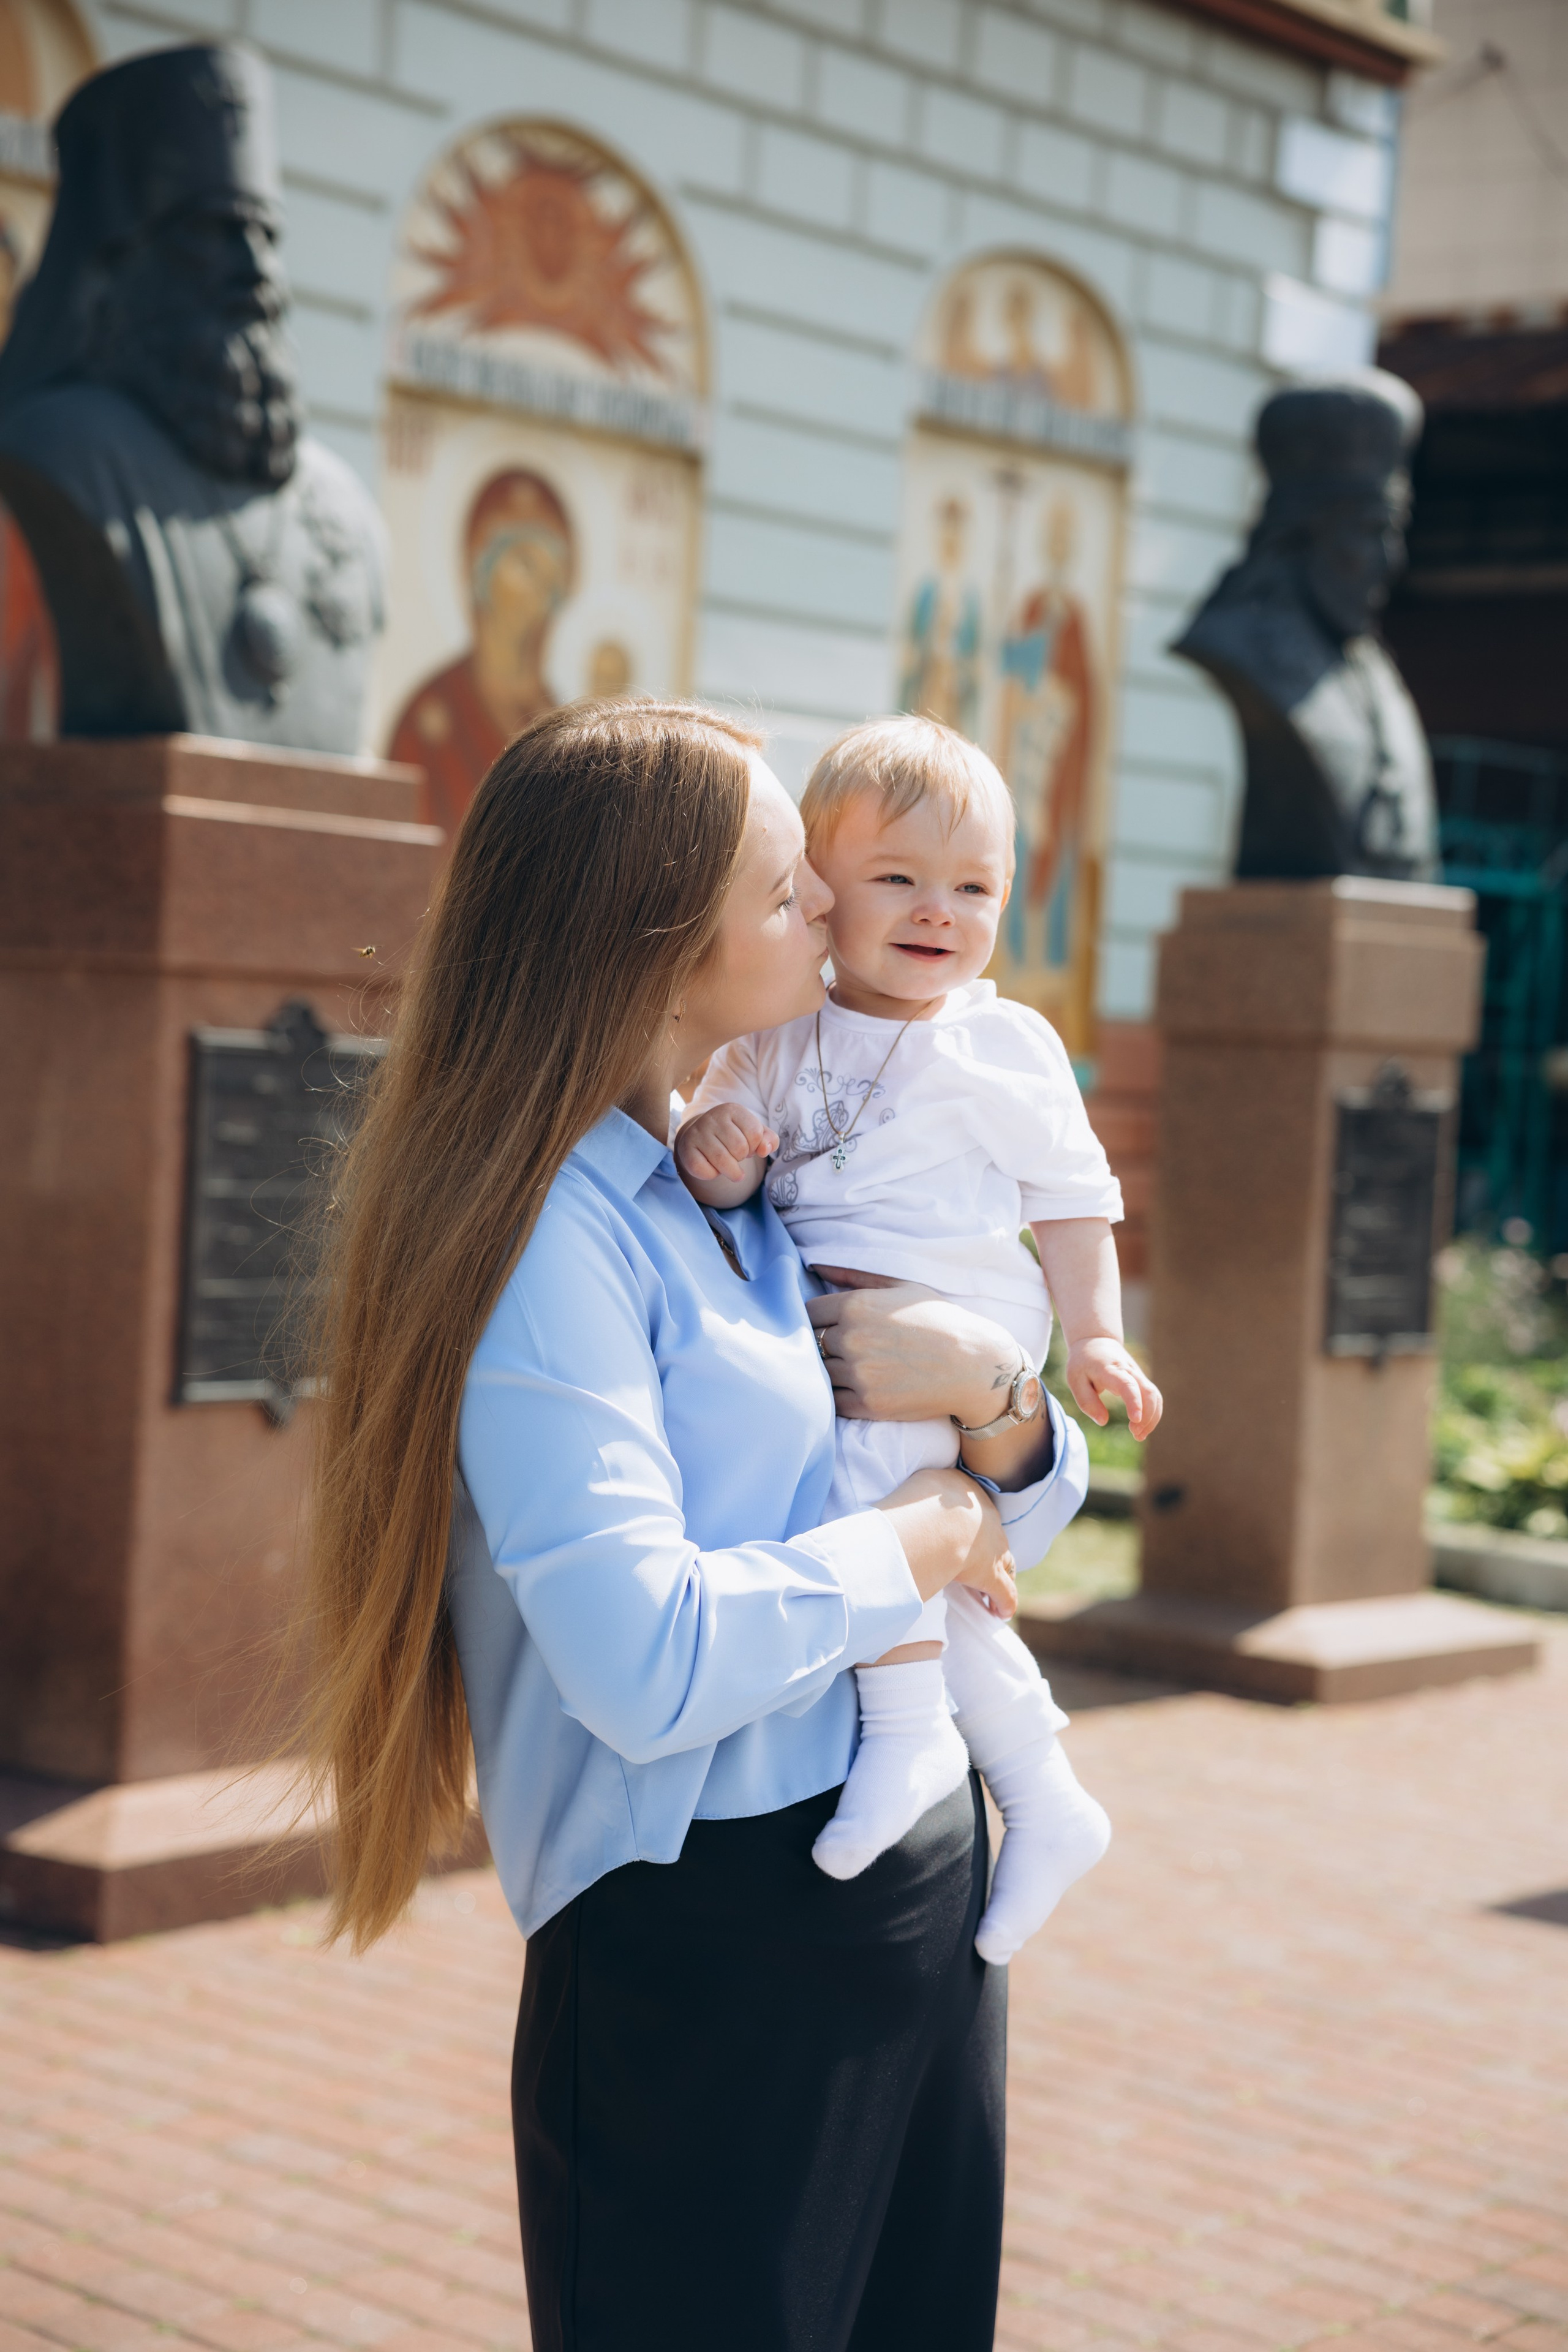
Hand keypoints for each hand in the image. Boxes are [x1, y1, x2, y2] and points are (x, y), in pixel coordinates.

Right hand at [675, 1102, 777, 1186]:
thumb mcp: (753, 1133)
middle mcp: (712, 1117)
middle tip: (734, 1154)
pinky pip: (706, 1172)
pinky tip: (711, 1166)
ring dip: (730, 1170)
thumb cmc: (732, 1135)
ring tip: (728, 1165)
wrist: (699, 1135)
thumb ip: (769, 1140)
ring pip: (723, 1162)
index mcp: (732, 1109)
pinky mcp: (686, 1150)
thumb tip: (765, 1150)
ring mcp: (697, 1133)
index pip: (755, 1133)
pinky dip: (713, 1175)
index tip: (746, 1144)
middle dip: (741, 1157)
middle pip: (740, 1148)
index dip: (754, 1146)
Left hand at [807, 1276, 1022, 1432]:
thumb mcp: (902, 1287)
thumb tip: (816, 1264)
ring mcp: (859, 1375)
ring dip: (831, 1372)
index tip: (830, 1325)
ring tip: (856, 1368)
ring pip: (821, 1374)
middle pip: (813, 1344)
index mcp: (855, 1306)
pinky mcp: (868, 1405)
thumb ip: (855, 1275)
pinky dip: (840, 1396)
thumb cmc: (940, 1321)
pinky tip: (859, 1387)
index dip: (817, 1319)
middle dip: (825, 1346)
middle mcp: (852, 1340)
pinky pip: (833, 1402)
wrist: (974, 1365)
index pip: (808, 1313)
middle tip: (846, 1348)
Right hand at [876, 1466, 1016, 1618]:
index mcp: (970, 1496)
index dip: (972, 1525)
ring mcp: (993, 1548)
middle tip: (980, 1560)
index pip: (976, 1510)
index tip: (963, 1534)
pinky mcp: (991, 1575)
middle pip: (994, 1536)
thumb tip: (921, 1494)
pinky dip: (1005, 1603)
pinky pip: (1005, 1592)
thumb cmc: (922, 1501)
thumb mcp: (924, 1484)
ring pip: (1005, 1563)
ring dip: (1001, 1575)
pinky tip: (1001, 1613)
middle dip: (990, 1548)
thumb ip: (927, 1489)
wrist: (937, 1521)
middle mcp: (987, 1519)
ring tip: (992, 1590)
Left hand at [1065, 1336, 1161, 1438]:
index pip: (1128, 1385)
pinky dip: (1152, 1414)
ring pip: (1154, 1396)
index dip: (1134, 1402)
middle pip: (1148, 1392)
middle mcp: (1129, 1371)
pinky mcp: (1142, 1380)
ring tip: (1138, 1435)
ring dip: (1152, 1418)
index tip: (1135, 1420)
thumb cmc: (1083, 1363)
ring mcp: (1138, 1375)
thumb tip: (1102, 1421)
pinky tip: (1142, 1427)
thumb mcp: (1075, 1380)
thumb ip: (1087, 1402)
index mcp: (1110, 1370)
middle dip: (1147, 1416)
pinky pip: (1154, 1397)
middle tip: (1135, 1435)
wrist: (1096, 1341)